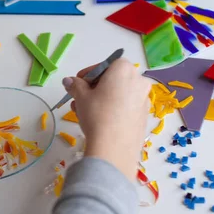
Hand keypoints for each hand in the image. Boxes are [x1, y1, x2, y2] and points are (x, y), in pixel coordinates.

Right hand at [62, 58, 150, 179]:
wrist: (114, 148)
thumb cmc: (97, 114)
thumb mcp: (81, 96)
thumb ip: (75, 85)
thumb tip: (69, 81)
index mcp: (124, 69)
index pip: (103, 66)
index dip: (88, 75)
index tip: (77, 84)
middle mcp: (139, 80)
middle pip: (113, 80)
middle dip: (94, 89)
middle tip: (79, 99)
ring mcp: (144, 99)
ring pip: (119, 95)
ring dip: (102, 100)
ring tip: (83, 112)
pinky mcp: (144, 116)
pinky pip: (126, 107)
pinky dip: (114, 109)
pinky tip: (100, 121)